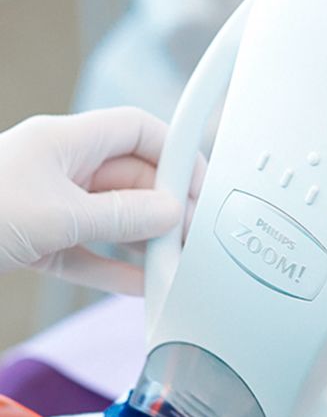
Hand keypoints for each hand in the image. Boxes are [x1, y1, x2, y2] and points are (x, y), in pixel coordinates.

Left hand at [0, 108, 198, 294]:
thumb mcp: (57, 215)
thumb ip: (119, 215)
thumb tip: (170, 212)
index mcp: (63, 142)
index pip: (135, 131)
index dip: (172, 153)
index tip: (197, 187)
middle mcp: (60, 169)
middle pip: (130, 181)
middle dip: (162, 208)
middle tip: (187, 238)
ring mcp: (50, 207)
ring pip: (111, 221)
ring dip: (142, 243)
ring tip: (170, 264)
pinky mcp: (39, 244)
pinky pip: (88, 255)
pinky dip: (114, 270)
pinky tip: (141, 285)